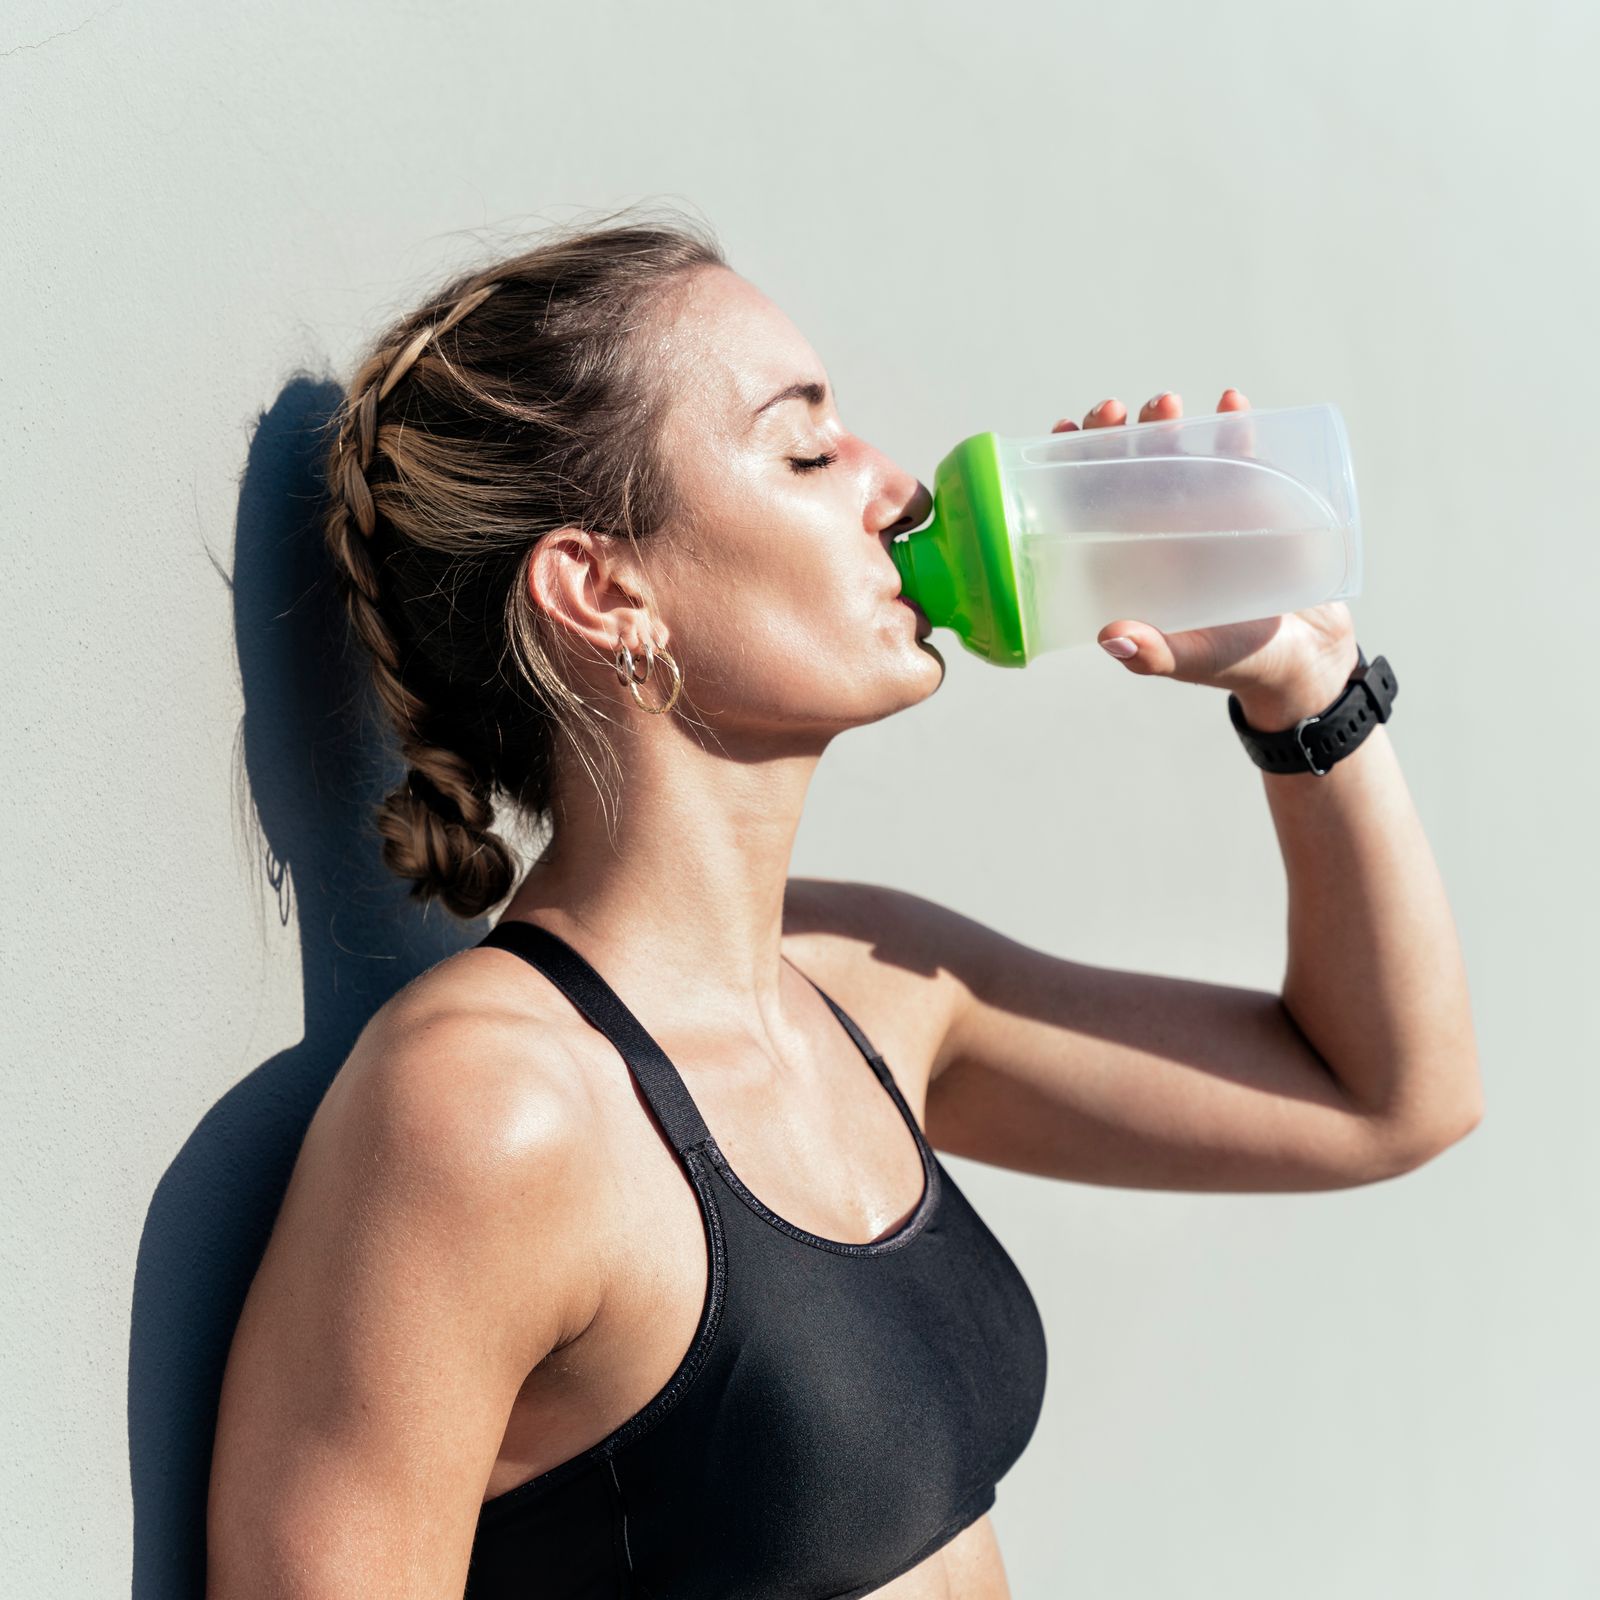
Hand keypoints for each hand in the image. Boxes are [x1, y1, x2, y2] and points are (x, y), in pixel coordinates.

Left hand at [1052, 390, 1358, 724]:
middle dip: (1119, 432)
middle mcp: (1165, 526)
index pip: (1093, 502)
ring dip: (1170, 421)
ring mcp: (1211, 508)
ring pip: (1181, 451)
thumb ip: (1153, 654)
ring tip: (1167, 405)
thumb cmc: (1236, 661)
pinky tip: (1230, 404)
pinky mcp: (1259, 498)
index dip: (1072, 466)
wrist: (1308, 655)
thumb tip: (1110, 636)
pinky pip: (1242, 453)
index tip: (1062, 432)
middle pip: (1131, 465)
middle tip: (1117, 413)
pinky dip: (1235, 425)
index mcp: (1135, 557)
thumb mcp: (1191, 659)